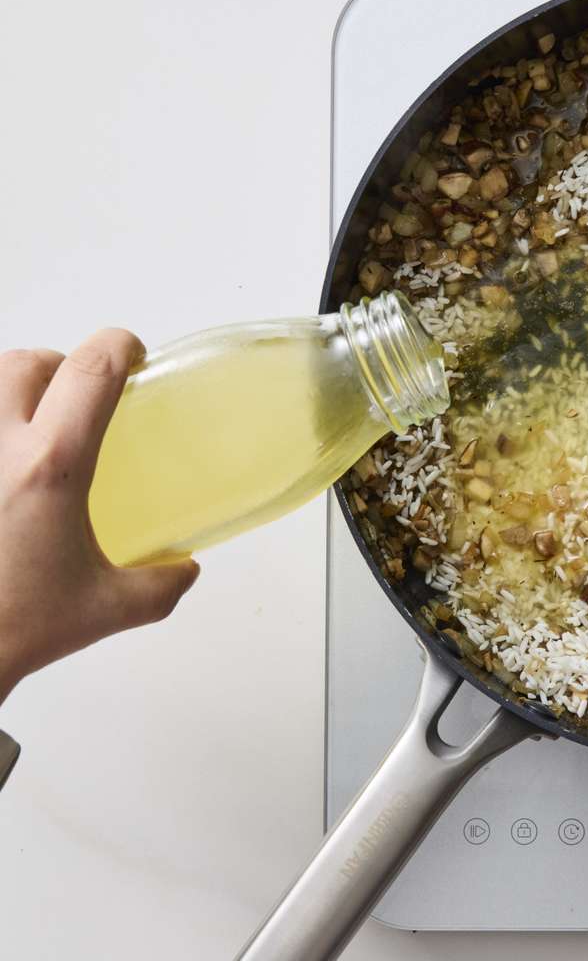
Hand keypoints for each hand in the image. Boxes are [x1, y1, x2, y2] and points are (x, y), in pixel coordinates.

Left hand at [0, 330, 199, 702]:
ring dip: (11, 389)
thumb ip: (161, 584)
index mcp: (50, 466)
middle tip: (76, 401)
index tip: (133, 356)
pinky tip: (3, 465)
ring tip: (27, 428)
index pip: (90, 371)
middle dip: (58, 368)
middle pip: (27, 362)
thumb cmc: (12, 627)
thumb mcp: (105, 609)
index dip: (119, 347)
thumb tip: (184, 568)